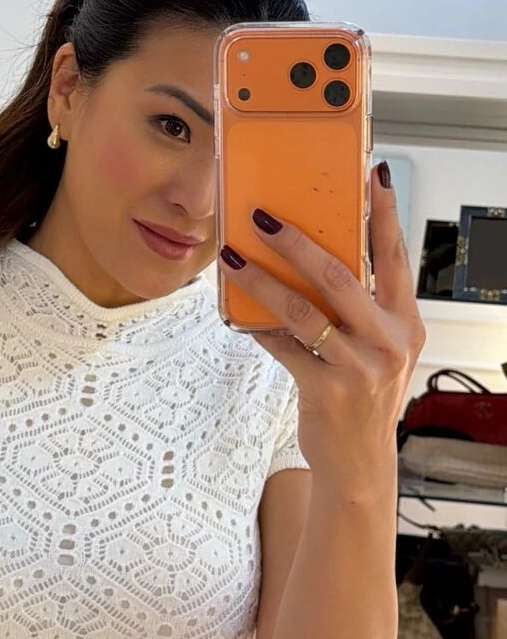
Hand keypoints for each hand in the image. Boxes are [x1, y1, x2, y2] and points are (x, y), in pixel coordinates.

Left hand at [218, 162, 425, 489]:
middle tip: (264, 218)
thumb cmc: (363, 399)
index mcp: (404, 323)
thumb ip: (362, 311)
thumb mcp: (379, 351)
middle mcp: (387, 341)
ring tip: (233, 258)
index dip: (383, 215)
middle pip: (339, 275)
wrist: (358, 462)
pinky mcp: (325, 388)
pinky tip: (237, 310)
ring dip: (261, 280)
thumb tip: (318, 260)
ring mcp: (358, 366)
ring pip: (301, 309)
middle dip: (297, 242)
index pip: (395, 257)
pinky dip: (258, 326)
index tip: (371, 176)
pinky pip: (282, 346)